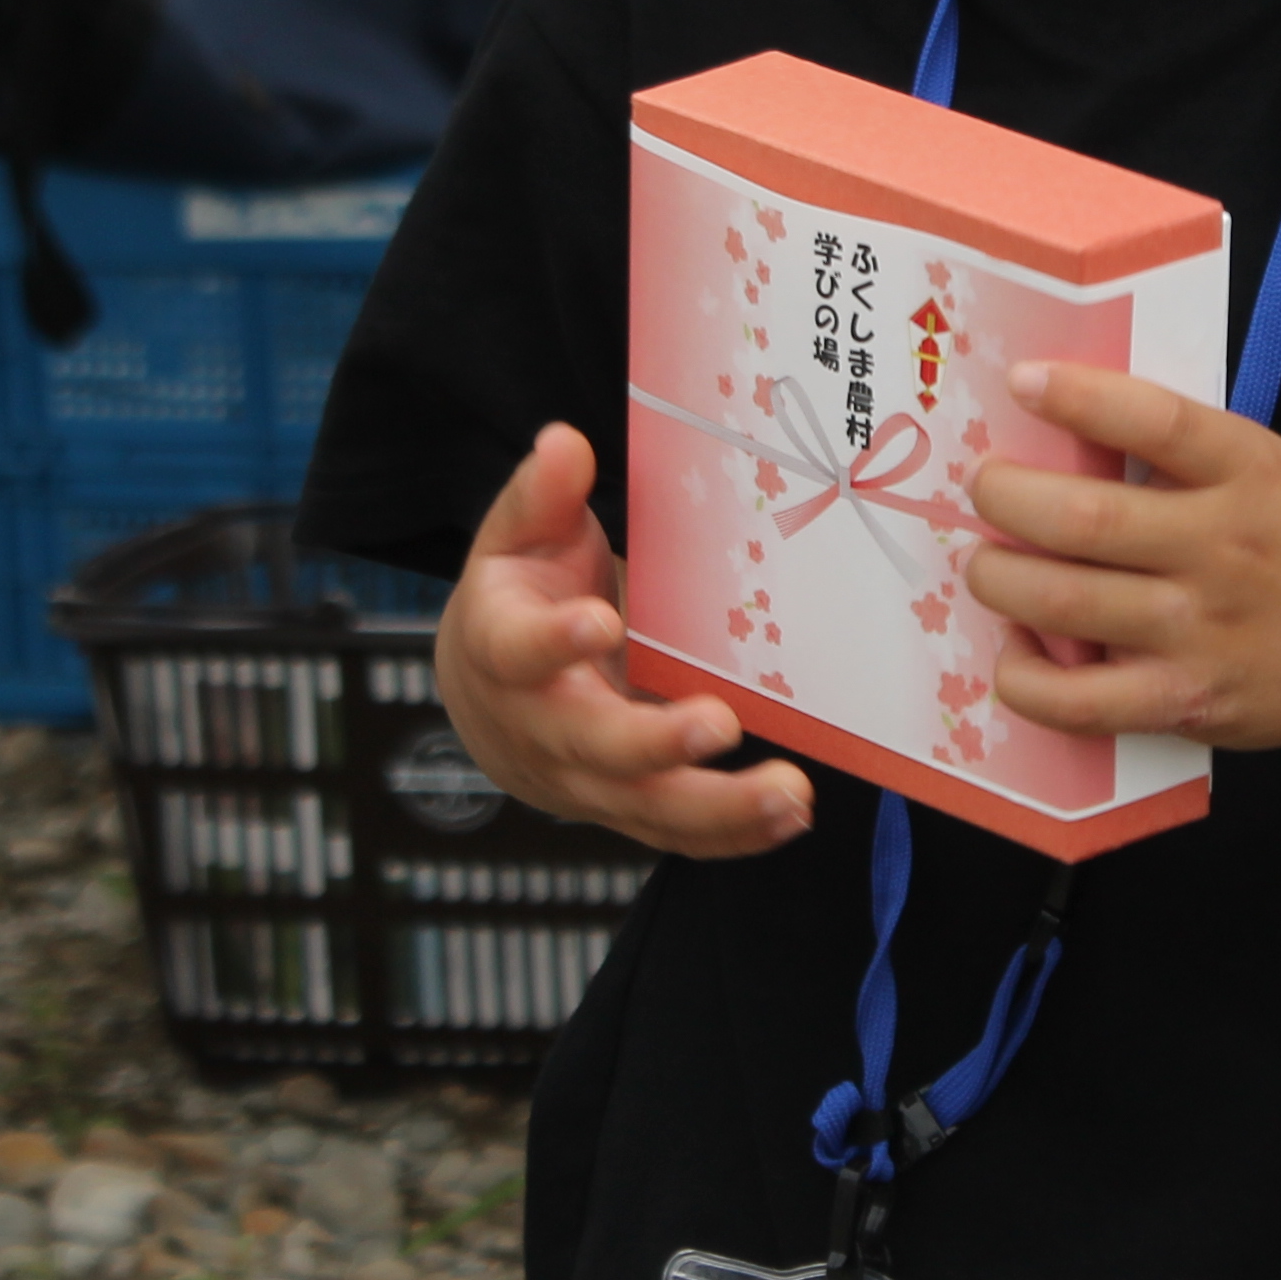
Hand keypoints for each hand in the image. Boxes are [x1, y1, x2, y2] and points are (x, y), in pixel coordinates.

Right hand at [432, 424, 814, 856]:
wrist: (490, 694)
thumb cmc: (520, 597)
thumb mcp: (518, 536)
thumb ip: (541, 496)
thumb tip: (564, 443)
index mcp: (502, 649)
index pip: (520, 651)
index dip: (555, 641)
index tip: (601, 623)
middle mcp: (539, 728)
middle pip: (593, 747)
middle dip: (656, 742)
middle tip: (721, 723)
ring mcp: (583, 779)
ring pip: (644, 806)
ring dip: (718, 808)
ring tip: (790, 794)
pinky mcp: (624, 807)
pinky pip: (675, 833)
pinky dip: (733, 836)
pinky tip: (788, 819)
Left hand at [959, 360, 1280, 770]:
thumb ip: (1195, 456)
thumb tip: (1077, 430)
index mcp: (1251, 471)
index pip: (1155, 421)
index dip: (1078, 397)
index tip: (1022, 381)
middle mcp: (1222, 549)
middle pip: (1081, 520)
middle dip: (1003, 497)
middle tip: (985, 488)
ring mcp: (1201, 632)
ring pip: (1061, 602)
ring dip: (997, 578)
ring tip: (988, 564)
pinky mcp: (1187, 702)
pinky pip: (1078, 701)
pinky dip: (1025, 677)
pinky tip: (1019, 648)